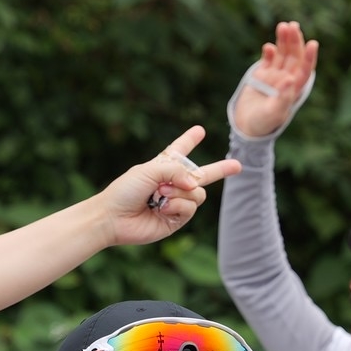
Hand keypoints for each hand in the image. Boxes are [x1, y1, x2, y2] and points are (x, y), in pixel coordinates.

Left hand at [95, 127, 240, 248]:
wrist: (112, 218)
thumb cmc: (125, 190)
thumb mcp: (150, 169)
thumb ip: (177, 170)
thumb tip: (196, 185)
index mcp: (164, 167)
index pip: (180, 151)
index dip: (189, 141)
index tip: (199, 130)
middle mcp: (173, 184)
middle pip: (204, 176)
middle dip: (221, 169)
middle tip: (238, 166)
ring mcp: (176, 203)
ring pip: (198, 194)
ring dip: (180, 192)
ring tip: (160, 195)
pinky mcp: (176, 220)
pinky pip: (190, 209)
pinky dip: (178, 206)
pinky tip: (162, 208)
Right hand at [230, 21, 320, 138]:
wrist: (245, 126)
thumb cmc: (263, 124)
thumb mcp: (273, 114)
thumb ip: (282, 98)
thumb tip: (290, 79)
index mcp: (294, 89)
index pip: (305, 70)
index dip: (309, 57)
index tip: (313, 44)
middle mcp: (287, 79)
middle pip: (294, 57)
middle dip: (295, 41)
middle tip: (292, 26)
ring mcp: (274, 75)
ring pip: (282, 54)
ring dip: (283, 40)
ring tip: (283, 26)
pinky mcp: (262, 73)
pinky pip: (268, 58)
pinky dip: (269, 51)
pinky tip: (268, 47)